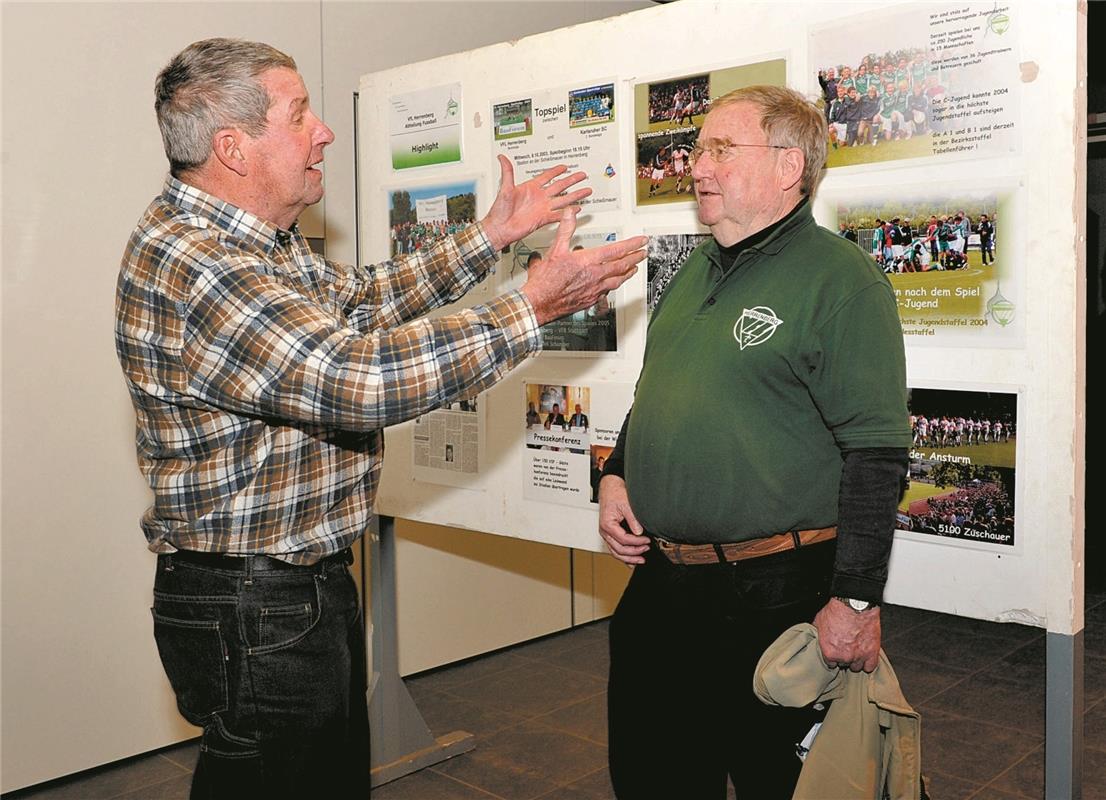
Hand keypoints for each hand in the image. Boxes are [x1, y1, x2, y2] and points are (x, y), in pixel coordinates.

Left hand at [481, 155, 591, 250]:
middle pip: (559, 186)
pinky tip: (576, 209)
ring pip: (562, 200)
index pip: (546, 176)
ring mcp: (542, 208)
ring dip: (574, 195)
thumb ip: (507, 172)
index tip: (565, 166)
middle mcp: (538, 197)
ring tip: (586, 191)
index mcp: (530, 188)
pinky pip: (558, 215)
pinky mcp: (543, 219)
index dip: (556, 171)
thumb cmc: (499, 211)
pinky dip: (568, 213)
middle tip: (581, 175)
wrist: (499, 229)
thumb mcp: (504, 188)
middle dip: (571, 180)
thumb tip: (502, 157)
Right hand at [520, 209, 646, 324]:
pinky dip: (614, 285)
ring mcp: (594, 290)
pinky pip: (608, 292)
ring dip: (628, 272)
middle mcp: (595, 276)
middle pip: (622, 265)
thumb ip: (565, 229)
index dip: (632, 244)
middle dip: (635, 258)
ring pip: (618, 280)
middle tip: (643, 253)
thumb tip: (570, 213)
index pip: (616, 250)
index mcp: (588, 261)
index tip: (641, 241)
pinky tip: (613, 284)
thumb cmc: (544, 281)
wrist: (539, 303)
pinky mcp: (591, 300)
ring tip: (634, 268)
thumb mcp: (554, 250)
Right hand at [598, 475, 649, 564]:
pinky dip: (623, 556)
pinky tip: (631, 561)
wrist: (610, 487)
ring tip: (640, 560)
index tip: (647, 541)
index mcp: (607, 525)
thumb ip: (633, 520)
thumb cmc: (615, 493)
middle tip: (646, 549)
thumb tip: (639, 532)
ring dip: (628, 558)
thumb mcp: (627, 505)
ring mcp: (606, 534)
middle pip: (618, 549)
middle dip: (633, 553)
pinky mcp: (610, 533)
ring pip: (615, 552)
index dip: (637, 542)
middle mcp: (604, 531)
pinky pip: (615, 548)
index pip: (623, 539)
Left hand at [813, 598, 880, 672]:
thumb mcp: (819, 621)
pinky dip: (868, 663)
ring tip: (855, 651)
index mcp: (829, 652)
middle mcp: (844, 657)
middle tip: (845, 647)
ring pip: (856, 666)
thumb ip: (818, 634)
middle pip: (843, 664)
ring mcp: (858, 656)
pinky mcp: (871, 653)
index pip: (830, 664)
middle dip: (843, 657)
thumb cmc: (837, 611)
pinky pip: (870, 666)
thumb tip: (815, 635)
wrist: (854, 605)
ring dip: (856, 660)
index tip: (835, 652)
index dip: (833, 657)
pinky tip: (866, 657)